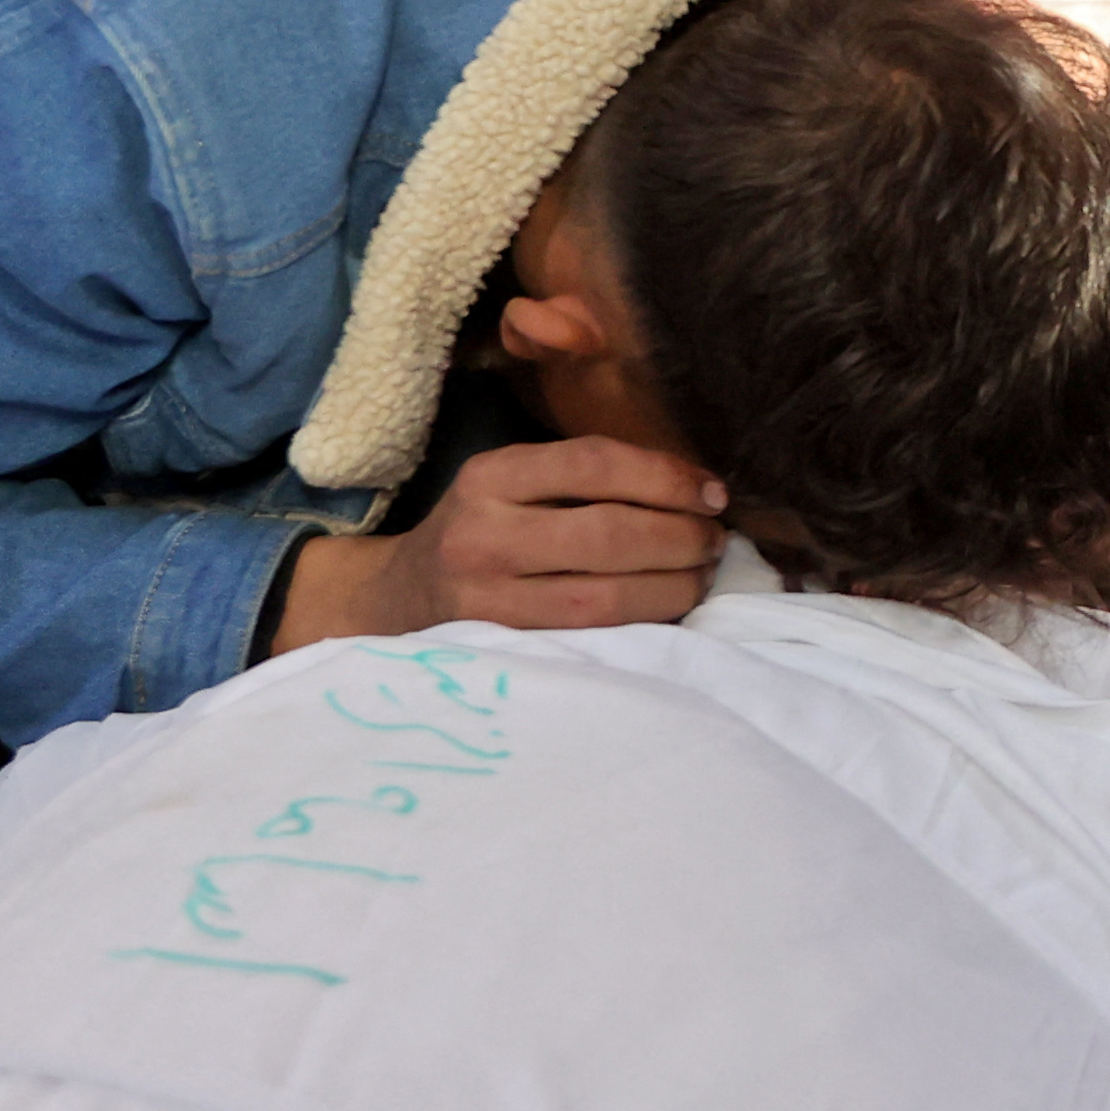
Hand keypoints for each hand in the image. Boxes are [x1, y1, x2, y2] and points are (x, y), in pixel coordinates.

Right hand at [268, 437, 725, 654]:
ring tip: (699, 577)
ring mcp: (484, 599)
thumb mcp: (510, 487)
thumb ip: (581, 478)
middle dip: (680, 537)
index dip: (667, 478)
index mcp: (490, 476)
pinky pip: (586, 639)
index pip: (594, 461)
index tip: (714, 493)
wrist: (395, 602)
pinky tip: (666, 613)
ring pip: (602, 597)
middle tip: (714, 541)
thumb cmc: (481, 535)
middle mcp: (481, 533)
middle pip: (607, 532)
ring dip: (671, 587)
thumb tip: (695, 489)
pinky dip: (639, 625)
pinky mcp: (496, 648)